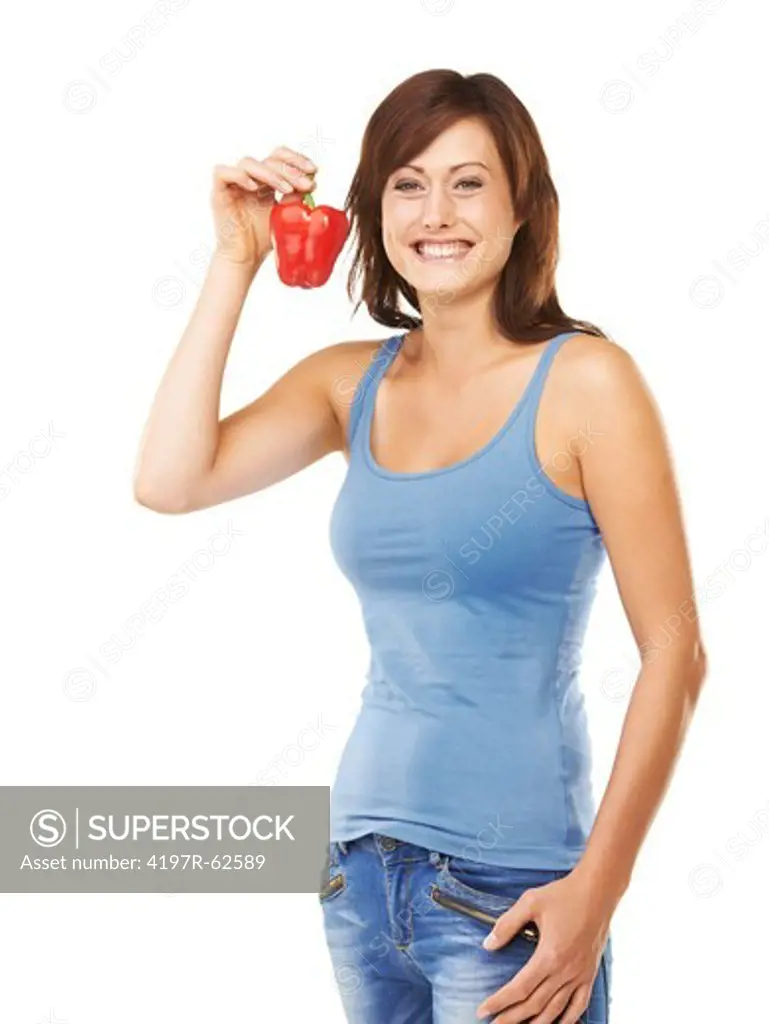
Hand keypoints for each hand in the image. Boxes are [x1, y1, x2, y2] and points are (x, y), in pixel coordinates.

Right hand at [210, 146, 316, 272]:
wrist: (245, 259)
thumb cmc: (262, 240)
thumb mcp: (285, 215)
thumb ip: (295, 197)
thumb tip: (311, 181)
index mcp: (265, 183)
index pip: (278, 158)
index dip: (295, 159)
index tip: (313, 170)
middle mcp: (249, 179)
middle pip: (267, 159)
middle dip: (289, 169)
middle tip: (305, 184)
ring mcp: (233, 185)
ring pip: (248, 163)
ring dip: (271, 173)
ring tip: (286, 189)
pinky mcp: (219, 193)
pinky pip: (222, 172)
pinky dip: (240, 176)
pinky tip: (255, 188)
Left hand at [475, 869, 613, 1022]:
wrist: (598, 891)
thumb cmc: (564, 894)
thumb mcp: (530, 902)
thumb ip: (507, 924)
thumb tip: (488, 944)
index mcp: (549, 956)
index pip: (519, 988)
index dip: (499, 1002)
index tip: (483, 1010)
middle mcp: (565, 971)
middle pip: (535, 1005)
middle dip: (511, 1018)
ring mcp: (580, 975)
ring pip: (556, 1010)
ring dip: (536, 1023)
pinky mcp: (590, 973)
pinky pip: (579, 1005)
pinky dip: (567, 1019)